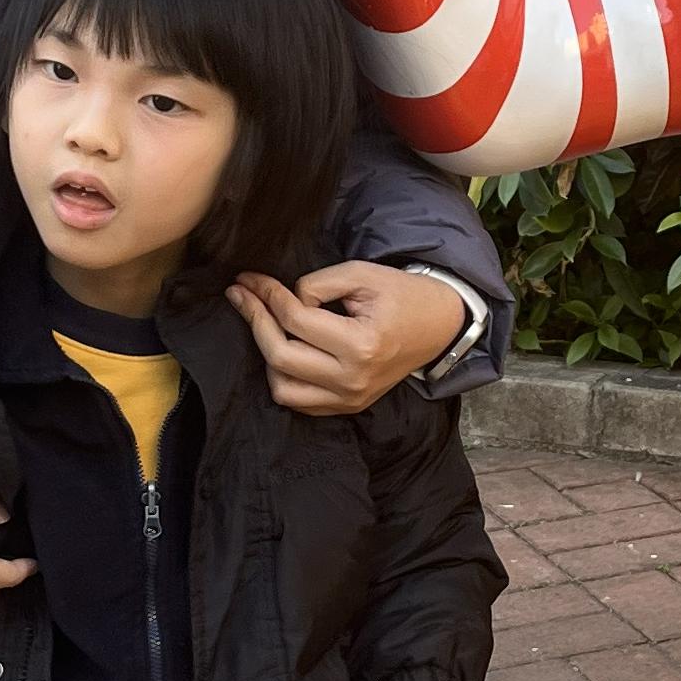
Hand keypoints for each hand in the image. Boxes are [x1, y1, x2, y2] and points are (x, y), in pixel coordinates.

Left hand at [229, 262, 468, 413]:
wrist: (438, 326)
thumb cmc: (402, 296)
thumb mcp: (362, 274)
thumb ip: (317, 283)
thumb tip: (284, 299)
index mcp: (360, 344)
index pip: (295, 319)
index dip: (266, 294)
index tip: (248, 278)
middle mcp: (352, 379)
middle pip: (280, 356)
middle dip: (254, 320)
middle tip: (241, 295)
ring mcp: (350, 398)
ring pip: (282, 387)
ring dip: (267, 354)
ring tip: (265, 324)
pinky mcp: (348, 406)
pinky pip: (299, 402)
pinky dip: (283, 377)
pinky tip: (281, 349)